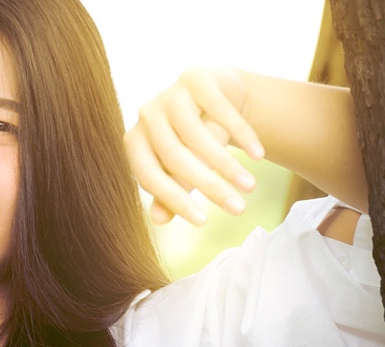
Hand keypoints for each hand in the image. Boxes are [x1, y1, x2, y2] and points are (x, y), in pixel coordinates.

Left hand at [124, 67, 264, 224]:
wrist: (215, 97)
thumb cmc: (192, 141)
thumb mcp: (180, 168)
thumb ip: (169, 191)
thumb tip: (157, 220)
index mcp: (134, 141)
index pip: (149, 176)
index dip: (175, 200)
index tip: (203, 222)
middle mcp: (146, 115)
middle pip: (175, 157)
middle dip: (209, 187)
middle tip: (238, 209)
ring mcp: (169, 93)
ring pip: (197, 135)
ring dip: (227, 164)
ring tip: (250, 186)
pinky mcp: (195, 78)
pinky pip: (220, 110)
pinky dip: (241, 134)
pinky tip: (258, 155)